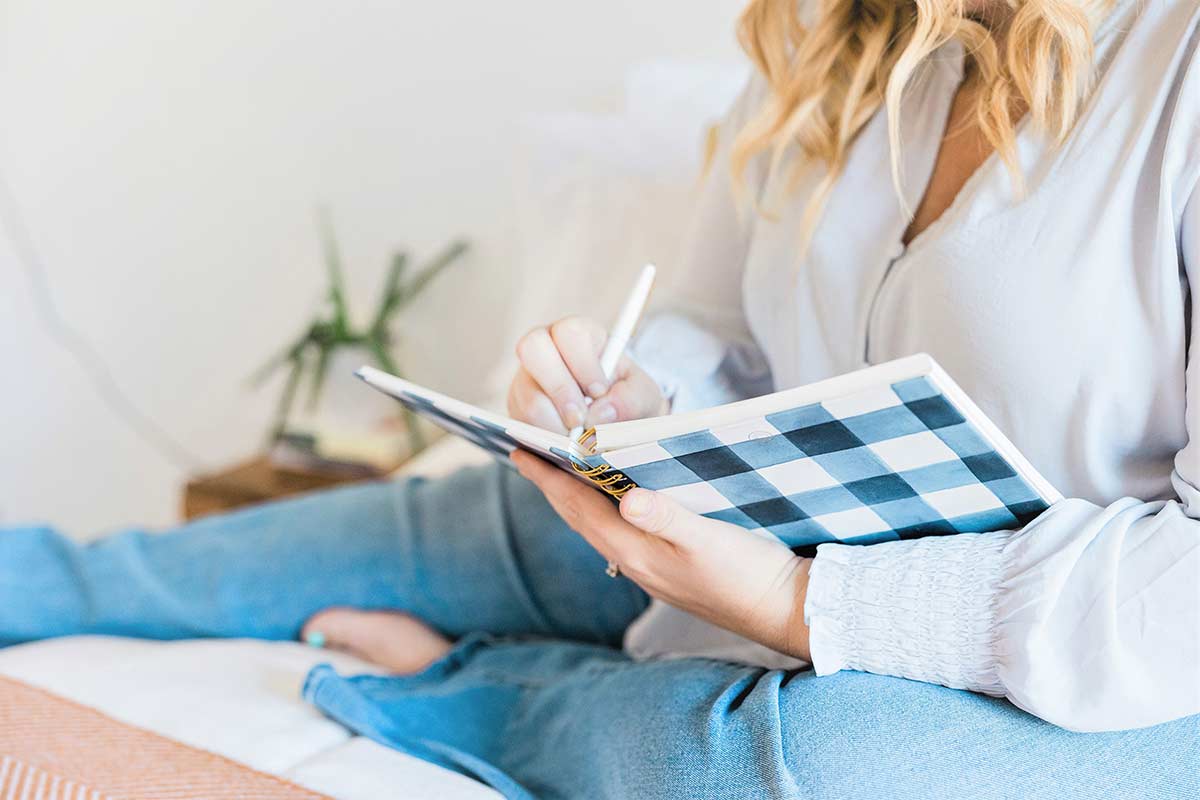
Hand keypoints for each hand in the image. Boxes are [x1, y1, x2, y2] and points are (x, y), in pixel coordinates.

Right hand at [507, 316, 667, 433]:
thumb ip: (631, 399)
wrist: (615, 423)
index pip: (570, 333)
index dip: (582, 363)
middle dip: (559, 389)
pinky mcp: (517, 407)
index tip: (599, 391)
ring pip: (525, 395)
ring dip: (552, 423)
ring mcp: (526, 378)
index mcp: (578, 335)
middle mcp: (545, 349)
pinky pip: (521, 422)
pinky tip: (564, 445)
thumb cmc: (626, 399)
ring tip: (577, 440)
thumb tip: (601, 413)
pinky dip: (543, 439)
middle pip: (532, 349)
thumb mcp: (642, 395)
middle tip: (580, 420)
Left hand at [512, 450, 811, 661]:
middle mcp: (635, 561)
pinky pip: (619, 533)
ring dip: (575, 498)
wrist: (781, 610)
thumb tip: (625, 498)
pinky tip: (613, 500)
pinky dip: (603, 510)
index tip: (519, 450)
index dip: (548, 478)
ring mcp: (650, 567)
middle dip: (552, 486)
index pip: (579, 508)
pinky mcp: (667, 567)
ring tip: (558, 473)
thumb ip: (667, 518)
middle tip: (528, 454)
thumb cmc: (748, 574)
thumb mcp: (709, 539)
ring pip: (597, 526)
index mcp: (637, 551)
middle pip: (580, 517)